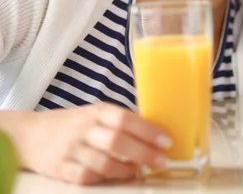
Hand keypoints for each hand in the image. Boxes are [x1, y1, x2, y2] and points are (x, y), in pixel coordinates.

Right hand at [22, 103, 170, 184]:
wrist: (28, 134)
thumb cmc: (72, 124)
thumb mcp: (95, 114)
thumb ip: (119, 122)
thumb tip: (155, 133)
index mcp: (97, 112)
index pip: (125, 119)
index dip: (148, 130)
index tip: (166, 141)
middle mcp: (84, 128)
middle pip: (117, 141)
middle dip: (143, 152)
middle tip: (161, 160)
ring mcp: (71, 149)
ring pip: (103, 162)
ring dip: (126, 169)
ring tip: (139, 171)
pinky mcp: (60, 168)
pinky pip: (86, 177)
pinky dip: (104, 178)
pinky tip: (115, 177)